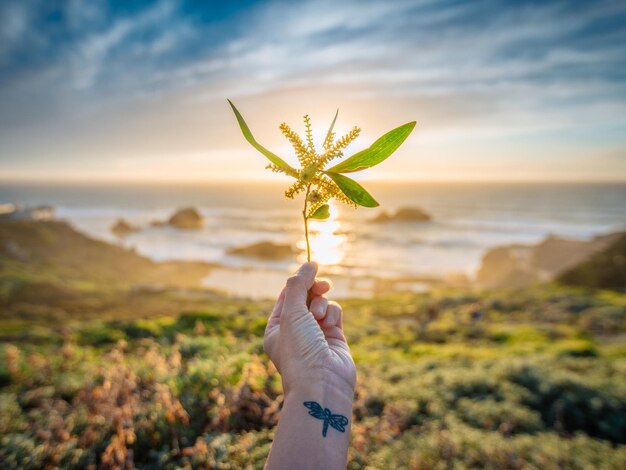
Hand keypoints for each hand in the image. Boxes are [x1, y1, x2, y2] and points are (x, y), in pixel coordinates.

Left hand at [264, 262, 355, 398]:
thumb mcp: (292, 313)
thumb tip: (309, 263)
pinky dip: (334, 315)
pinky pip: (335, 314)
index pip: (287, 296)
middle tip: (322, 285)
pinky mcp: (335, 338)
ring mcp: (316, 335)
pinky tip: (331, 326)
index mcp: (276, 328)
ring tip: (321, 317)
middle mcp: (295, 332)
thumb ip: (299, 286)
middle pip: (306, 298)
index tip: (312, 268)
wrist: (321, 384)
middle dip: (314, 290)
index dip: (299, 282)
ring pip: (323, 304)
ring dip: (323, 305)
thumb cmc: (299, 350)